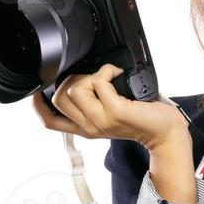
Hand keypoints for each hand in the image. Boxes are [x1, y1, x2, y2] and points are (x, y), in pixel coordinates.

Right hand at [31, 63, 188, 151]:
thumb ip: (91, 105)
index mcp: (84, 129)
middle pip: (60, 97)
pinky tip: (117, 74)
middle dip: (73, 78)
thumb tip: (77, 79)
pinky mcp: (115, 112)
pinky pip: (98, 82)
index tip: (39, 90)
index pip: (50, 122)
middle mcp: (89, 128)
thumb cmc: (141, 119)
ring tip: (107, 77)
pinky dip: (107, 71)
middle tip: (95, 78)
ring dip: (91, 75)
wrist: (164, 132)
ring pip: (75, 88)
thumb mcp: (108, 115)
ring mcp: (101, 121)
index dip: (39, 105)